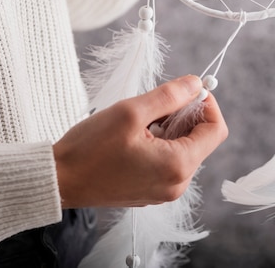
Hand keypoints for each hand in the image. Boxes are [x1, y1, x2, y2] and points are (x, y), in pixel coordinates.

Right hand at [53, 75, 227, 207]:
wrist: (58, 180)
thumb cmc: (90, 148)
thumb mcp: (131, 112)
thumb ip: (170, 96)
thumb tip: (195, 84)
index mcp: (178, 166)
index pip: (216, 130)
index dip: (207, 104)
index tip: (189, 89)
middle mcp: (177, 184)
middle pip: (202, 140)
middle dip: (186, 115)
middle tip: (158, 103)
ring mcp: (164, 191)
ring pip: (185, 149)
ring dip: (172, 128)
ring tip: (142, 120)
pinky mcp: (151, 191)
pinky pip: (169, 161)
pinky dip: (162, 143)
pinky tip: (137, 135)